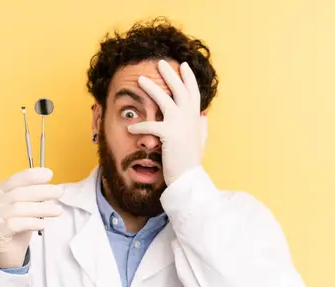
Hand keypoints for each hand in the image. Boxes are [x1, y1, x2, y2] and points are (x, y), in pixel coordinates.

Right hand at [0, 168, 63, 268]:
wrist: (2, 255)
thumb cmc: (14, 230)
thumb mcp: (21, 210)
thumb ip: (29, 198)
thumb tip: (50, 188)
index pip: (14, 180)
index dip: (31, 176)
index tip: (48, 174)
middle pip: (18, 193)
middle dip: (41, 191)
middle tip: (58, 192)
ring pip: (19, 208)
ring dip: (41, 209)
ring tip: (57, 210)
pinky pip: (16, 224)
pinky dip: (32, 222)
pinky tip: (43, 224)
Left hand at [127, 59, 206, 184]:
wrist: (188, 176)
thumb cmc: (191, 160)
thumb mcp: (200, 140)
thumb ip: (201, 126)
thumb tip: (203, 116)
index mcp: (195, 117)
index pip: (193, 92)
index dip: (188, 77)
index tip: (183, 65)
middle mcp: (189, 117)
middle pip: (179, 89)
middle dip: (169, 74)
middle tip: (160, 62)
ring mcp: (179, 124)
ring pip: (164, 99)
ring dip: (151, 88)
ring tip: (139, 79)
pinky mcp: (168, 134)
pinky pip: (150, 125)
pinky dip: (139, 126)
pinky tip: (130, 128)